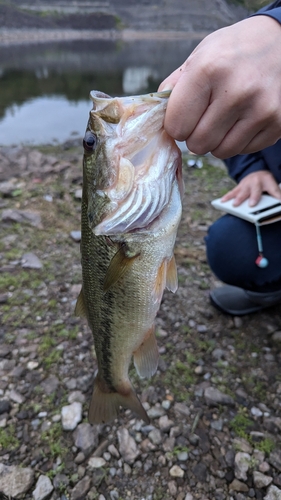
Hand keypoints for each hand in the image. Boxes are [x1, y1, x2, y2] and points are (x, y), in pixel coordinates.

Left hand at [159, 15, 280, 158]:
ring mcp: (260, 109)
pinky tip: (243, 118)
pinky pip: (242, 150)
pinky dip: (237, 140)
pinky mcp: (276, 123)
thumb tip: (155, 119)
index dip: (177, 125)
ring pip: (220, 152)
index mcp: (208, 70)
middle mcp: (237, 91)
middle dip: (196, 135)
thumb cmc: (232, 52)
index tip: (185, 115)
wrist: (279, 42)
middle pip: (198, 144)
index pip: (176, 126)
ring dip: (217, 141)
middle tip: (205, 117)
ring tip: (224, 117)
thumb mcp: (199, 57)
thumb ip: (174, 89)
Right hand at [221, 171, 280, 206]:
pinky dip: (227, 196)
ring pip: (241, 191)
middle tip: (248, 205)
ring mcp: (246, 183)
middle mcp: (255, 181)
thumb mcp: (274, 188)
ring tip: (233, 205)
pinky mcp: (239, 187)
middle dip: (250, 197)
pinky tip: (222, 202)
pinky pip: (233, 192)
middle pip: (254, 190)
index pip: (270, 189)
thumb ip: (277, 195)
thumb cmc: (266, 184)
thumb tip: (279, 207)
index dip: (269, 196)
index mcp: (267, 180)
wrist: (258, 175)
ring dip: (236, 198)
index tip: (259, 204)